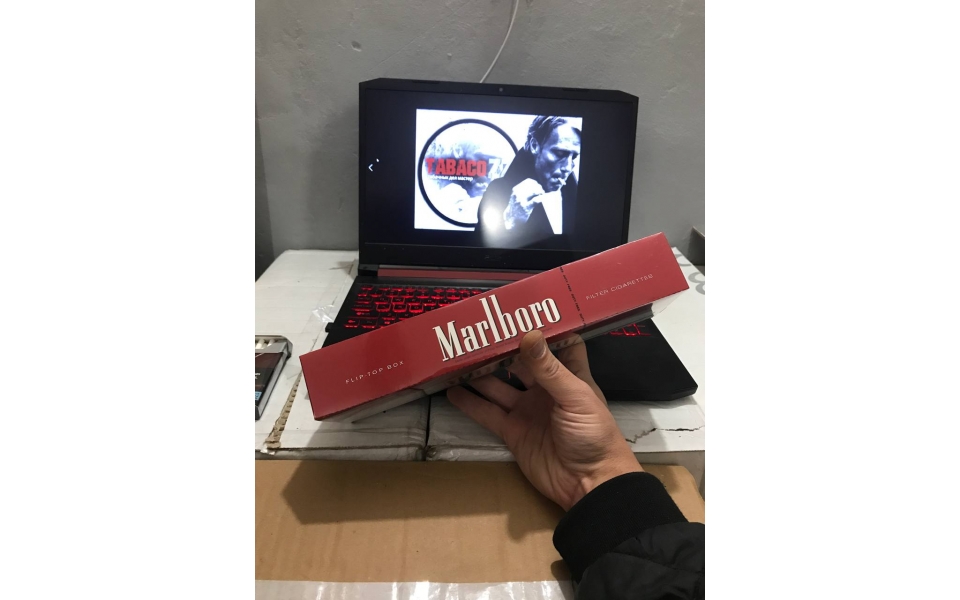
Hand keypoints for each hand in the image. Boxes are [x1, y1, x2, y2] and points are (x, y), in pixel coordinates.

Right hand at [447, 331, 642, 509]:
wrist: (589, 484)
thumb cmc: (594, 435)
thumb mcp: (575, 397)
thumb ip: (549, 369)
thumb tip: (529, 335)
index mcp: (568, 376)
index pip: (557, 344)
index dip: (543, 328)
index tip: (521, 310)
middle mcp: (546, 390)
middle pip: (519, 362)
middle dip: (500, 348)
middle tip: (474, 332)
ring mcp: (527, 410)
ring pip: (498, 386)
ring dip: (479, 373)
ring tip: (456, 357)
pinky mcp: (513, 432)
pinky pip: (488, 414)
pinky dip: (470, 403)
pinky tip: (453, 391)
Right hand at [503, 178, 545, 229]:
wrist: (511, 218)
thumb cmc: (516, 206)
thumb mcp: (517, 196)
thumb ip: (524, 190)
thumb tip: (536, 184)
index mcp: (516, 190)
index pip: (528, 181)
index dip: (535, 183)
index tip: (538, 186)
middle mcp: (518, 194)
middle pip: (532, 186)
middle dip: (539, 188)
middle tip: (542, 192)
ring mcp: (521, 201)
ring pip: (534, 191)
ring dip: (540, 192)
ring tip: (542, 195)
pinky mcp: (525, 207)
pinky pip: (535, 200)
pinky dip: (540, 198)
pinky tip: (542, 198)